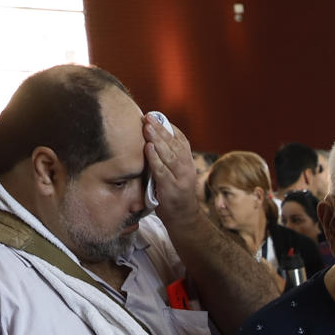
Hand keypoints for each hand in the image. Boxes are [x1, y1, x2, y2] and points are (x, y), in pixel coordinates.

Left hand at [142, 112, 200, 228]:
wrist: (183, 218)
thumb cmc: (174, 193)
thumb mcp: (175, 173)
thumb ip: (167, 158)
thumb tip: (151, 139)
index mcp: (188, 162)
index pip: (180, 139)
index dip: (168, 127)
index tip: (155, 116)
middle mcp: (187, 168)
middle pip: (175, 144)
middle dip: (161, 129)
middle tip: (148, 117)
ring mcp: (181, 178)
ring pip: (170, 155)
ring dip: (158, 140)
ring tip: (147, 128)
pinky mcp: (172, 188)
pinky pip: (163, 171)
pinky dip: (155, 159)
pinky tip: (148, 148)